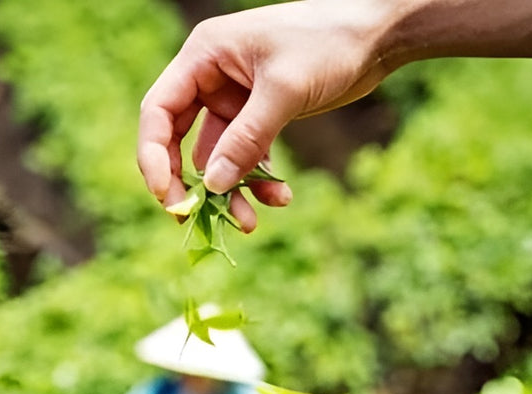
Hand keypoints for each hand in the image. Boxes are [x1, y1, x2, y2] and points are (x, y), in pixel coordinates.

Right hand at [137, 0, 396, 230]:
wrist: (377, 34)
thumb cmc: (329, 42)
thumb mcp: (285, 90)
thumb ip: (247, 138)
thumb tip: (214, 186)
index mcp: (203, 56)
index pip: (159, 111)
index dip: (154, 156)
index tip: (166, 196)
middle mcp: (210, 76)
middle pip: (177, 139)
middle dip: (188, 182)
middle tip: (194, 219)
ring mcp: (233, 98)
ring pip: (215, 156)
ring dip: (231, 190)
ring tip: (251, 221)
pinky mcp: (258, 115)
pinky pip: (245, 156)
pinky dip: (257, 179)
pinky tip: (281, 197)